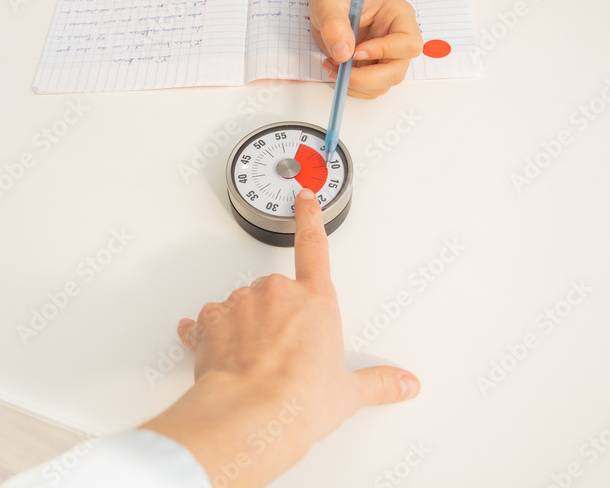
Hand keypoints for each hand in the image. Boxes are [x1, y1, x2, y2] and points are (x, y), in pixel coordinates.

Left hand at [140, 189, 419, 486]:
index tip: (304, 197)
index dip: (310, 218)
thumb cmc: (299, 399)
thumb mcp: (348, 393)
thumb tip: (403, 385)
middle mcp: (275, 292)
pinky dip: (208, 336)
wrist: (252, 414)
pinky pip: (206, 322)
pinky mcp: (209, 320)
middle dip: (275, 317)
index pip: (315, 246)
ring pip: (240, 306)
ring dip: (243, 327)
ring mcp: (240, 303)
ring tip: (253, 364)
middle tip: (281, 354)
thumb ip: (378, 383)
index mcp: (315, 300)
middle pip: (274, 292)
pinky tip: (219, 357)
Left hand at [310, 0, 423, 98]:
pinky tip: (334, 69)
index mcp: (398, 16)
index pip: (407, 43)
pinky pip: (369, 88)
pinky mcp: (374, 68)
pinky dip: (350, 86)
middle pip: (397, 71)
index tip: (355, 52)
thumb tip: (344, 54)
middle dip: (366, 78)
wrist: (328, 7)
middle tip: (340, 71)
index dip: (383, 52)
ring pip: (382, 84)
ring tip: (331, 66)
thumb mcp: (328, 3)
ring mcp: (387, 57)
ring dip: (354, 84)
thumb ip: (335, 24)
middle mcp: (398, 38)